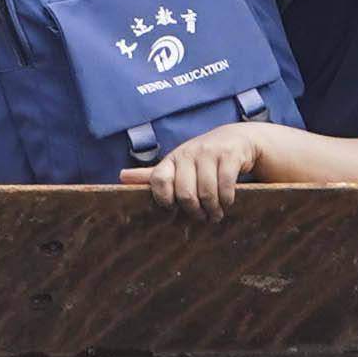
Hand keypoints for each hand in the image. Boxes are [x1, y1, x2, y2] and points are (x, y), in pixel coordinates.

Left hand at [135, 124, 275, 216]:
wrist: (236, 139)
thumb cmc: (201, 157)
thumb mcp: (176, 164)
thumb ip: (152, 174)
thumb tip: (121, 176)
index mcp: (172, 159)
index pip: (158, 180)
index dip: (164, 198)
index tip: (173, 208)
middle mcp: (188, 153)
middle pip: (185, 193)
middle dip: (194, 211)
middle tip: (201, 217)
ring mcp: (209, 153)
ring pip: (207, 193)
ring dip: (213, 210)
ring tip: (215, 214)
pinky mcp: (229, 155)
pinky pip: (225, 186)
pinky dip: (227, 200)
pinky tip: (227, 202)